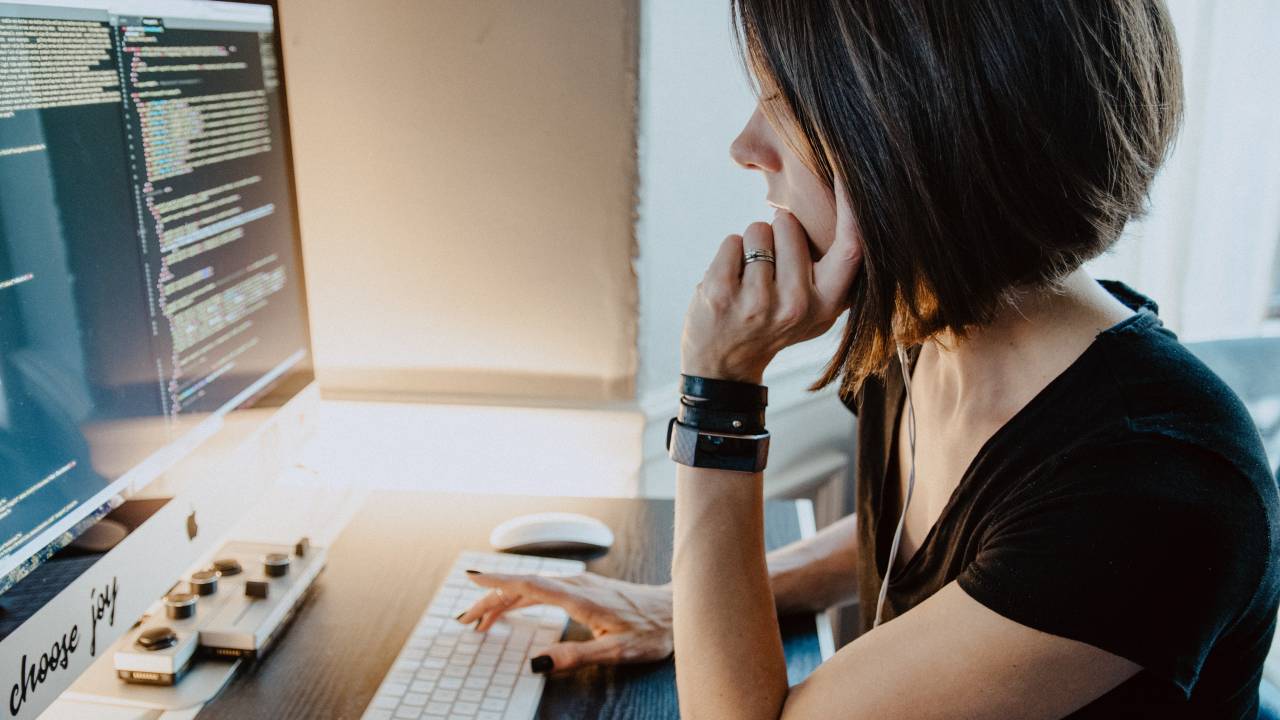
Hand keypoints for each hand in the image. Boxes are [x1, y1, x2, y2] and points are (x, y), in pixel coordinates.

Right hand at [458, 571, 672, 672]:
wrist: (676, 610)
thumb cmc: (652, 630)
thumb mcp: (616, 651)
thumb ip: (576, 656)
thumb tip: (538, 663)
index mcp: (578, 597)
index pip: (528, 586)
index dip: (497, 584)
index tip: (471, 581)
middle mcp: (575, 584)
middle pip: (523, 586)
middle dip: (491, 600)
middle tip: (466, 620)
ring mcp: (579, 583)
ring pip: (531, 586)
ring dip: (504, 599)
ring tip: (482, 619)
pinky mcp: (583, 587)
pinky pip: (543, 587)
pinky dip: (521, 596)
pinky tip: (515, 606)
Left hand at [681, 175, 862, 382]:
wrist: (723, 366)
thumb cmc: (773, 324)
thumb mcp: (815, 308)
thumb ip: (834, 270)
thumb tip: (856, 208)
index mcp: (828, 304)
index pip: (851, 247)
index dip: (852, 206)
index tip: (850, 169)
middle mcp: (797, 305)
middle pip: (790, 224)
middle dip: (777, 231)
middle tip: (771, 271)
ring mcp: (757, 302)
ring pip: (758, 229)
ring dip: (751, 245)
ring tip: (749, 280)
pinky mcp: (722, 294)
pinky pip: (732, 241)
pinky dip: (728, 254)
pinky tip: (730, 284)